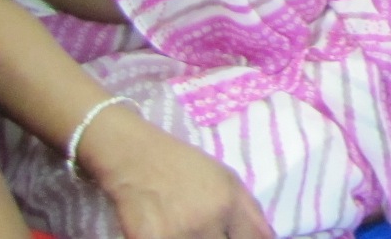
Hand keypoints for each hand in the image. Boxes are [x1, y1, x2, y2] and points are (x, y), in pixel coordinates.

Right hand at [87, 109, 273, 238]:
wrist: (138, 160)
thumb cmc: (187, 168)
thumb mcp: (228, 180)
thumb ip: (252, 213)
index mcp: (229, 205)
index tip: (238, 237)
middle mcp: (205, 223)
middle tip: (212, 231)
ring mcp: (176, 236)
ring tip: (192, 229)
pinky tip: (173, 232)